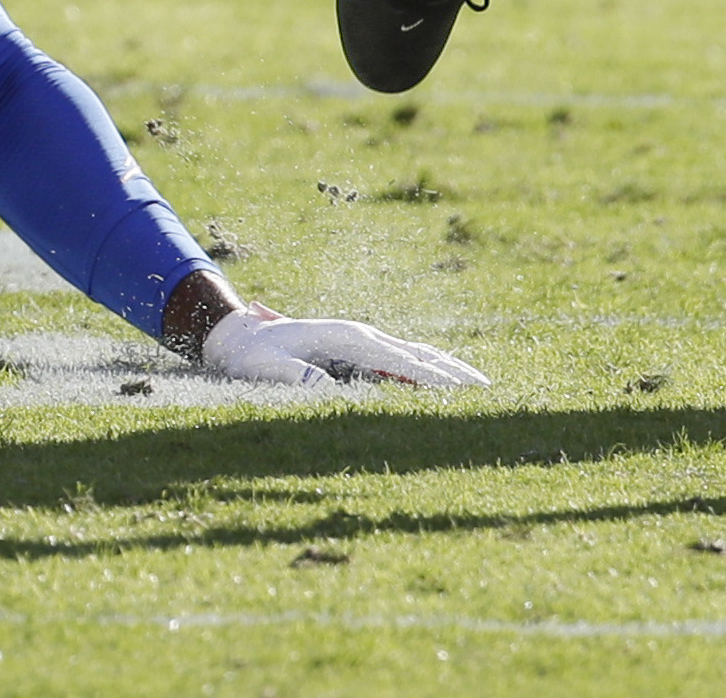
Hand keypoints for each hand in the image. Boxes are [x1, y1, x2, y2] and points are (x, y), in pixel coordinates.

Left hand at [194, 306, 487, 388]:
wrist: (237, 334)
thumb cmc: (251, 355)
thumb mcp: (266, 368)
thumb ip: (294, 377)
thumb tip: (324, 388)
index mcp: (346, 337)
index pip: (399, 360)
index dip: (430, 377)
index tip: (458, 392)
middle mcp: (361, 334)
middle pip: (418, 352)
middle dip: (453, 371)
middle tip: (488, 390)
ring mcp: (362, 340)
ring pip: (416, 353)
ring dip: (447, 368)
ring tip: (478, 385)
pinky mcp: (358, 349)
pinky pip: (403, 358)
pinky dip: (430, 368)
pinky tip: (442, 380)